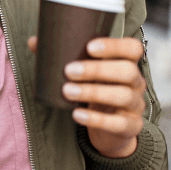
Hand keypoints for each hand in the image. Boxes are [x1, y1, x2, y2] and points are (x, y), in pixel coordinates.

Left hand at [28, 36, 145, 158]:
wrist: (109, 128)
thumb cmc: (96, 89)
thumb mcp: (84, 73)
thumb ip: (62, 55)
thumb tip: (34, 41)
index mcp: (127, 63)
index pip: (133, 48)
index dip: (114, 46)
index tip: (89, 46)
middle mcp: (136, 82)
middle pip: (127, 71)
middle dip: (97, 69)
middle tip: (69, 71)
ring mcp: (136, 105)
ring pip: (123, 96)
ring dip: (93, 92)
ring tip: (67, 91)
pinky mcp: (131, 126)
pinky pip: (118, 123)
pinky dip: (96, 119)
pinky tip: (76, 115)